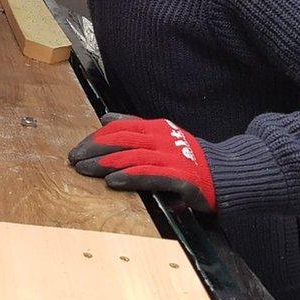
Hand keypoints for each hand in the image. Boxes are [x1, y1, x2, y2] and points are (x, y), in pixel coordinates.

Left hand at [68, 113, 216, 212]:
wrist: (225, 172)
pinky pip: (150, 175)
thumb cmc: (188, 157)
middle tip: (73, 159)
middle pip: (121, 140)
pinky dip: (129, 177)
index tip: (77, 149)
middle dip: (94, 149)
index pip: (119, 128)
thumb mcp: (161, 137)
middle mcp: (163, 139)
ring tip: (84, 170)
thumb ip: (134, 126)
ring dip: (105, 163)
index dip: (96, 138)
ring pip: (132, 157)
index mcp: (156, 127)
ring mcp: (173, 157)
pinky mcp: (181, 178)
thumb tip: (105, 117)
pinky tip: (112, 182)